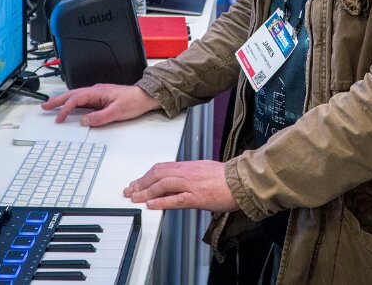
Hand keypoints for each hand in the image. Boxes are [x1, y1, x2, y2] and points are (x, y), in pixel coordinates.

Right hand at [40, 84, 159, 125]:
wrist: (145, 96)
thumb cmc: (133, 101)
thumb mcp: (117, 111)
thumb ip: (100, 117)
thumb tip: (84, 121)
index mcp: (97, 92)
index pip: (76, 99)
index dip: (65, 109)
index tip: (59, 119)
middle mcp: (96, 91)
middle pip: (72, 94)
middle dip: (57, 100)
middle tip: (44, 107)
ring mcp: (98, 94)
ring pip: (76, 96)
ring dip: (63, 101)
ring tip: (52, 106)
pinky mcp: (100, 98)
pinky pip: (83, 100)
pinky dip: (73, 103)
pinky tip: (69, 108)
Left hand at [124, 161, 239, 212]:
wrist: (242, 181)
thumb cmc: (227, 178)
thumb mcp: (205, 170)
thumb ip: (190, 176)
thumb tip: (177, 183)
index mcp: (189, 166)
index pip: (162, 168)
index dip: (147, 175)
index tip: (138, 182)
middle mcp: (187, 172)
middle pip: (158, 174)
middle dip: (141, 182)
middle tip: (130, 190)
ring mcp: (191, 184)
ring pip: (163, 185)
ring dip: (146, 192)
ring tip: (135, 198)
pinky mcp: (197, 197)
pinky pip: (175, 199)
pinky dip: (161, 202)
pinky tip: (151, 205)